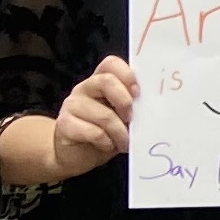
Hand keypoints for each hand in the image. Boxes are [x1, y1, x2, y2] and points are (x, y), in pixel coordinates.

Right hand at [36, 60, 134, 180]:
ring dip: (120, 133)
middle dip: (125, 102)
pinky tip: (107, 146)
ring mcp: (72, 104)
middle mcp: (85, 88)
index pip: (111, 64)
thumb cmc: (106, 134)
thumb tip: (155, 106)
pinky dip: (107, 142)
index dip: (127, 74)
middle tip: (132, 120)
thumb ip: (133, 106)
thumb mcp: (122, 117)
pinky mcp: (64, 124)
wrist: (76, 155)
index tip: (139, 93)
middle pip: (106, 81)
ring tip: (124, 143)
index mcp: (101, 82)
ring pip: (104, 114)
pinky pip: (93, 132)